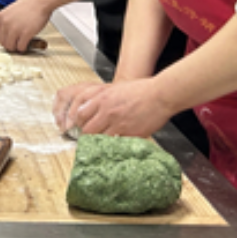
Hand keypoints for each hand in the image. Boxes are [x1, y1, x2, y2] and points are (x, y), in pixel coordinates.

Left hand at [0, 0, 47, 51]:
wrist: (40, 1)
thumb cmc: (27, 7)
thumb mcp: (9, 12)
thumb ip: (2, 22)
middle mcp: (4, 23)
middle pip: (0, 42)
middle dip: (8, 43)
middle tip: (15, 36)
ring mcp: (14, 29)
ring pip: (10, 47)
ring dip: (16, 46)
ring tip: (21, 38)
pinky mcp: (24, 34)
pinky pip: (20, 47)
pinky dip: (23, 47)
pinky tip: (26, 41)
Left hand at [52, 78, 171, 137]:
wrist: (159, 95)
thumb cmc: (140, 90)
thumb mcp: (115, 89)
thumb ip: (102, 99)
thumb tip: (91, 108)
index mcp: (102, 98)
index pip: (79, 114)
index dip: (77, 123)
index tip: (77, 128)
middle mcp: (106, 111)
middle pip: (86, 130)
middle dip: (85, 136)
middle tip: (86, 141)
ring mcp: (117, 123)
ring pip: (99, 139)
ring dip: (97, 143)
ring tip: (98, 147)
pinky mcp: (128, 134)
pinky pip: (114, 143)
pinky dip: (112, 146)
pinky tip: (113, 147)